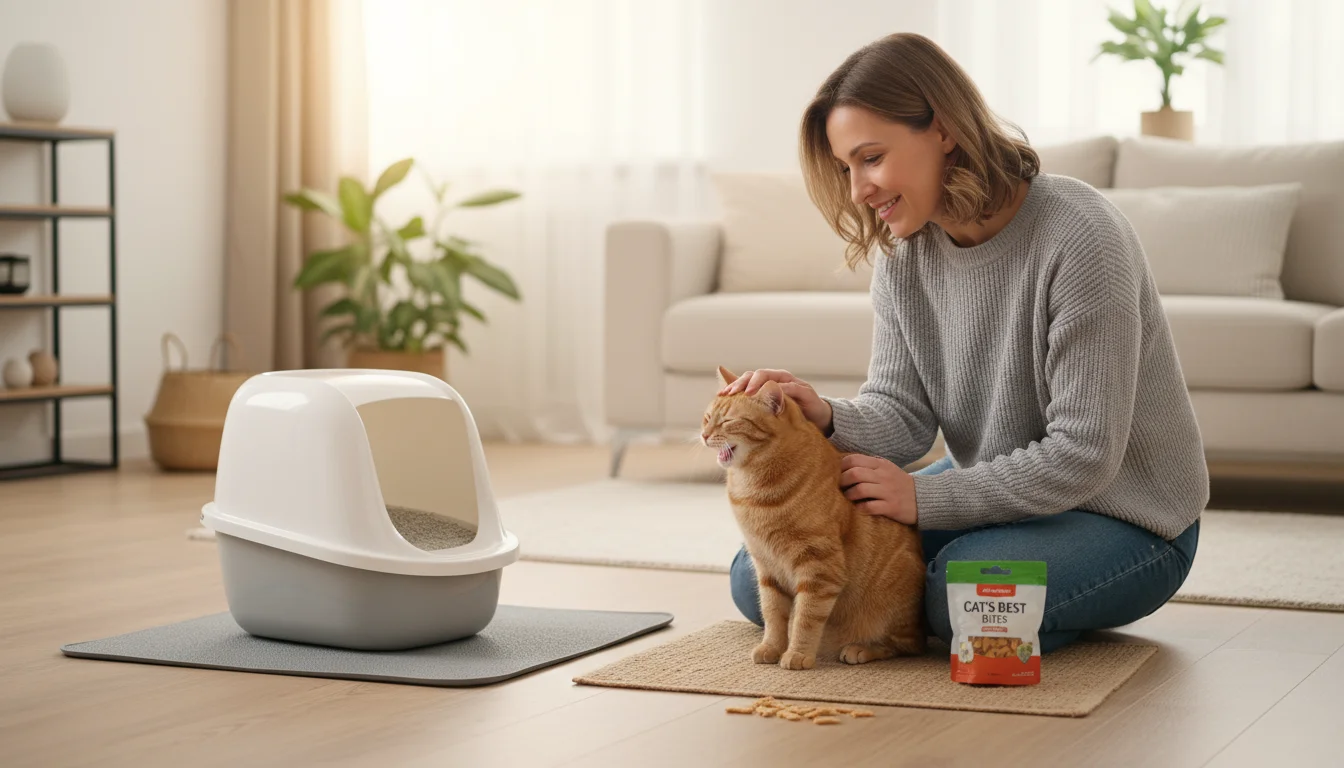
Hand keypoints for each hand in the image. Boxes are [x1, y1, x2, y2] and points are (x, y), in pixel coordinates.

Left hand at [719, 369, 833, 433]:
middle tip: (732, 393)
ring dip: (759, 383)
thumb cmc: (791, 418)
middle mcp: (779, 380)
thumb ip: (753, 413)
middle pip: (758, 374)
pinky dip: (782, 389)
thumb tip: (728, 422)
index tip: (721, 395)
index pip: (748, 379)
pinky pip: (792, 387)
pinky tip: (772, 394)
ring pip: (773, 376)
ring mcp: (793, 383)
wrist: (821, 422)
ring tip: (748, 393)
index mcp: (769, 385)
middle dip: (743, 382)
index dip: (734, 384)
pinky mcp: (805, 391)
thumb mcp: (770, 416)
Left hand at [840, 454, 916, 524]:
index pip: (854, 459)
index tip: (840, 474)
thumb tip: (845, 465)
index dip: (842, 467)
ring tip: (849, 498)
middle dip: (843, 481)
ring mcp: (888, 492)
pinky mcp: (891, 507)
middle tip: (842, 487)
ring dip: (849, 495)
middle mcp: (883, 476)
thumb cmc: (899, 483)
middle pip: (855, 474)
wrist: (923, 498)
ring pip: (860, 489)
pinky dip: (860, 508)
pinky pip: (869, 507)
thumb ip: (869, 465)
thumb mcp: (887, 468)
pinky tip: (859, 508)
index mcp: (881, 464)